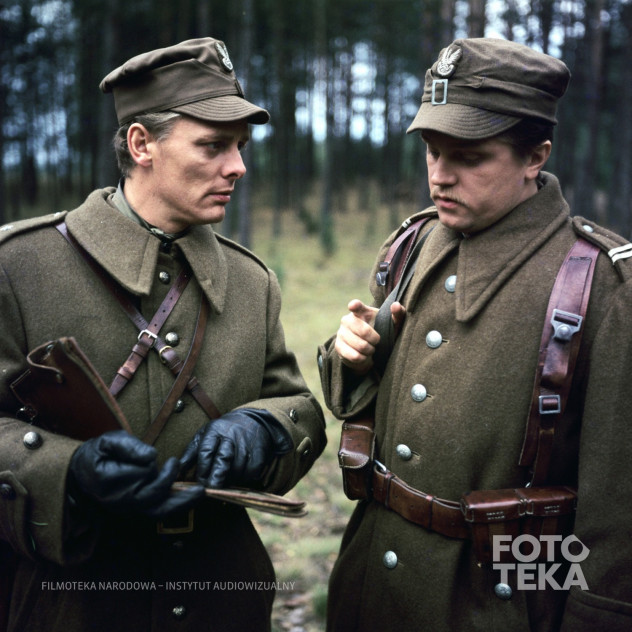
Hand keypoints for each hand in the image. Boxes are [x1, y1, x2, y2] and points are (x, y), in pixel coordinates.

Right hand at [68, 430, 203, 516]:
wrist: (84, 473)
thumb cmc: (98, 454)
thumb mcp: (109, 442)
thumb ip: (129, 446)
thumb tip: (152, 456)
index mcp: (109, 482)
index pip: (138, 477)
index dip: (149, 466)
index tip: (159, 456)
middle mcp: (119, 500)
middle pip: (151, 497)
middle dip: (170, 484)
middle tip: (182, 469)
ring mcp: (128, 508)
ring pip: (157, 511)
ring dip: (180, 503)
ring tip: (200, 493)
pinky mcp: (137, 510)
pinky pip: (158, 512)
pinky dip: (176, 506)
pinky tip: (191, 498)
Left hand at [179, 409, 286, 488]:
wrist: (253, 421)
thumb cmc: (223, 432)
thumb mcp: (204, 435)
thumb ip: (190, 454)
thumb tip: (176, 473)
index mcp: (214, 431)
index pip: (206, 451)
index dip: (202, 469)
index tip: (200, 482)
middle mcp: (231, 436)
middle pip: (223, 459)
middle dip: (217, 477)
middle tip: (212, 489)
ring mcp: (246, 444)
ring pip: (237, 469)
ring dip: (231, 480)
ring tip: (226, 483)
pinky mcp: (259, 452)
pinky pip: (251, 472)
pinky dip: (245, 479)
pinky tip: (240, 478)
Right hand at [335, 299, 405, 373]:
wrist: (370, 350)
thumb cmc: (382, 332)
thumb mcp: (392, 324)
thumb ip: (397, 314)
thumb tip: (395, 305)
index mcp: (361, 311)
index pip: (356, 306)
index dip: (355, 305)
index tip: (354, 306)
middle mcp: (347, 320)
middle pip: (364, 331)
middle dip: (375, 339)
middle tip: (377, 341)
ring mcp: (341, 333)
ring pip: (360, 345)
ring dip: (370, 350)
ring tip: (370, 348)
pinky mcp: (338, 346)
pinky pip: (354, 356)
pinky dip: (363, 358)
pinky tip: (363, 355)